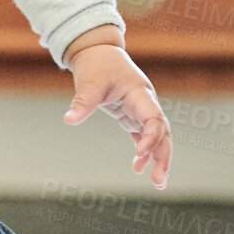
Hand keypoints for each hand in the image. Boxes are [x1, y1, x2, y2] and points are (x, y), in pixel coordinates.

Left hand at [63, 41, 171, 189]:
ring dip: (158, 158)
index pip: (154, 119)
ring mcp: (140, 110)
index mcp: (140, 94)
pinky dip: (144, 152)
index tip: (139, 153)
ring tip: (157, 182)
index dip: (151, 138)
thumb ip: (83, 101)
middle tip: (159, 181)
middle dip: (163, 156)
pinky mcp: (131, 115)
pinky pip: (143, 136)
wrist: (96, 51)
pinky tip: (139, 168)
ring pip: (157, 137)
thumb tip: (69, 119)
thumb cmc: (97, 64)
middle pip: (163, 133)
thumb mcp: (90, 81)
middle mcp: (146, 103)